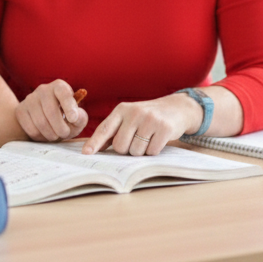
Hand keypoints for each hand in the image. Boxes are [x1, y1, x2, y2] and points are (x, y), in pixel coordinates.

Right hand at [17, 80, 88, 141]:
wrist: (46, 119)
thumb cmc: (65, 117)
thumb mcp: (77, 117)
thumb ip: (81, 118)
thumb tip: (75, 117)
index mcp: (59, 86)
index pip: (63, 92)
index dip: (69, 106)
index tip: (73, 119)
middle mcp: (43, 90)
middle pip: (51, 111)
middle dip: (61, 128)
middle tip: (65, 134)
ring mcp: (30, 99)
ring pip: (40, 122)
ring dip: (51, 134)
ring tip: (56, 135)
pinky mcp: (20, 111)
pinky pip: (31, 129)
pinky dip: (40, 137)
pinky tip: (45, 135)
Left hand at [82, 94, 200, 155]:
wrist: (177, 108)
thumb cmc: (148, 116)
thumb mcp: (129, 117)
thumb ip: (114, 131)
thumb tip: (94, 149)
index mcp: (122, 110)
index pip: (105, 128)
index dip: (95, 142)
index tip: (86, 153)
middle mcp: (134, 112)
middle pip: (120, 146)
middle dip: (127, 150)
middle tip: (136, 140)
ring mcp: (149, 119)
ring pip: (136, 151)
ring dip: (141, 151)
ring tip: (148, 138)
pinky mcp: (164, 128)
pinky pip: (151, 151)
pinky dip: (153, 151)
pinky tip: (158, 140)